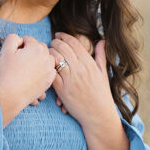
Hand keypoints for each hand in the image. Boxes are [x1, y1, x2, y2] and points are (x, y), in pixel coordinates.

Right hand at [0, 34, 56, 125]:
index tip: (14, 55)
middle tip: (20, 62)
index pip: (28, 40)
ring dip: (39, 60)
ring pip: (46, 58)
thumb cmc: (7, 73)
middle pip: (39, 48)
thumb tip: (21, 40)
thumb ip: (13, 38)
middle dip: (31, 51)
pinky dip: (43, 71)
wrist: (11, 95)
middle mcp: (47, 57)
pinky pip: (48, 70)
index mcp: (37, 48)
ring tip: (27, 68)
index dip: (19, 46)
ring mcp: (50, 70)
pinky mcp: (50, 80)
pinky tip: (32, 75)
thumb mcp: (6, 50)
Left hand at [50, 32, 128, 149]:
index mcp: (89, 63)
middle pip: (62, 47)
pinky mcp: (62, 89)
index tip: (58, 34)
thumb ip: (101, 55)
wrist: (98, 114)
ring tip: (47, 53)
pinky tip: (45, 67)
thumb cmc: (101, 94)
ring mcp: (70, 79)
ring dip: (49, 54)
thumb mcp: (103, 72)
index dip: (64, 36)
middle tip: (51, 43)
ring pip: (55, 59)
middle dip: (54, 42)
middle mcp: (80, 69)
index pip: (74, 42)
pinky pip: (51, 74)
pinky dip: (47, 68)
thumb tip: (102, 40)